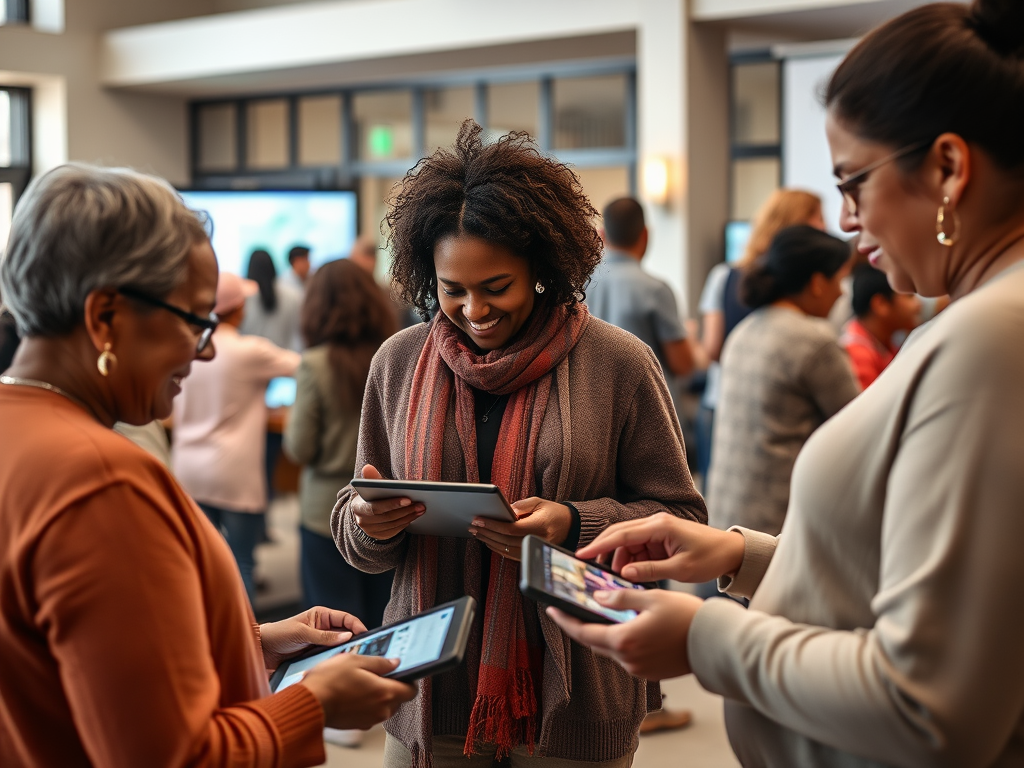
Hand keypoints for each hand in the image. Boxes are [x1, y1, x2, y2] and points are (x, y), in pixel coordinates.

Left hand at [260, 606, 367, 671]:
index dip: (357, 625)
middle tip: (363, 650)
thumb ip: (324, 636)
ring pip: (339, 647)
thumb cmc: (278, 634)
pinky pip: (329, 658)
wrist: (262, 651)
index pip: (345, 618)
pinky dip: (335, 661)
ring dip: (344, 653)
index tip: (366, 635)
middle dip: (354, 640)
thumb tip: (347, 636)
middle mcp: (323, 629)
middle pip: (345, 633)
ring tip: (353, 660)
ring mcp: (320, 643)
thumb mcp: (302, 633)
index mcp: (321, 616)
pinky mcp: (315, 656)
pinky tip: (339, 667)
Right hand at [300, 654, 417, 729]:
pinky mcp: (358, 725)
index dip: (410, 680)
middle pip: (398, 699)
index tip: (403, 672)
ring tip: (362, 681)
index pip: (411, 691)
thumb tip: (394, 663)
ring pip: (384, 707)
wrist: (309, 702)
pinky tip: (353, 692)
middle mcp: (381, 710)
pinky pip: (371, 713)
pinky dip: (367, 704)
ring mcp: (369, 720)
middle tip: (379, 673)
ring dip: (379, 695)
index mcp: (385, 693)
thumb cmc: (330, 681)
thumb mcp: (356, 660)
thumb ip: (380, 662)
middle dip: (393, 686)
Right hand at [351, 464, 424, 539]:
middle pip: (387, 517)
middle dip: (406, 510)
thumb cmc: (371, 495)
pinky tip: (415, 515)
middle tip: (421, 504)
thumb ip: (372, 478)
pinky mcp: (379, 536)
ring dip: (409, 516)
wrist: (365, 511)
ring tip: (421, 508)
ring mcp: (370, 531)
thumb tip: (367, 467)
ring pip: (393, 524)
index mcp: (358, 507)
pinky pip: (395, 530)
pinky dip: (406, 522)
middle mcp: (362, 521)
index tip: (408, 498)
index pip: (376, 507)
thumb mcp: (370, 487)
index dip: (392, 504)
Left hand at [469, 497, 571, 560]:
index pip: (511, 529)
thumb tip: (505, 511)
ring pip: (506, 550)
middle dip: (487, 532)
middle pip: (506, 540)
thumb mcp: (539, 502)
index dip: (493, 525)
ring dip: (489, 540)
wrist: (569, 526)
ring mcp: (534, 550)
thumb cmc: (553, 512)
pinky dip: (497, 548)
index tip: (479, 519)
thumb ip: (521, 506)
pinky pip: (510, 555)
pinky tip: (488, 540)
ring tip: (477, 532)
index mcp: (540, 526)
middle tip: (473, 525)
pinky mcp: (531, 555)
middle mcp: (537, 541)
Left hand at [546, 589, 701, 679]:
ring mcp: (638, 669)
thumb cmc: (686, 618)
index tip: (550, 609)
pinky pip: (627, 656)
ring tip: (602, 613)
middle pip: (594, 642)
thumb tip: (598, 597)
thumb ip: (621, 597)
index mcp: (624, 641)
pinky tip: (628, 626)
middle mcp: (627, 660)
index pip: (583, 632)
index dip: (564, 620)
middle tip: (571, 609)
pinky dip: (622, 641)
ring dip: (605, 633)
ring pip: (611, 649)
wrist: (714, 644)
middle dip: (582, 625)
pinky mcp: (650, 672)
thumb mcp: (651, 598)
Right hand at [576, 512, 744, 583]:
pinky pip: (638, 548)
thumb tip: (624, 574)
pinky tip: (630, 575)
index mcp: (660, 526)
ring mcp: (657, 530)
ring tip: (616, 579)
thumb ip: (651, 571)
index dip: (600, 545)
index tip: (582, 554)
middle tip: (590, 567)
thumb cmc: (711, 557)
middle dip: (604, 551)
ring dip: (620, 560)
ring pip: (627, 543)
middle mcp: (655, 523)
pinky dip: (632, 561)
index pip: (622, 534)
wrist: (732, 551)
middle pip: (620, 535)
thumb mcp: (681, 569)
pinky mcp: (660, 538)